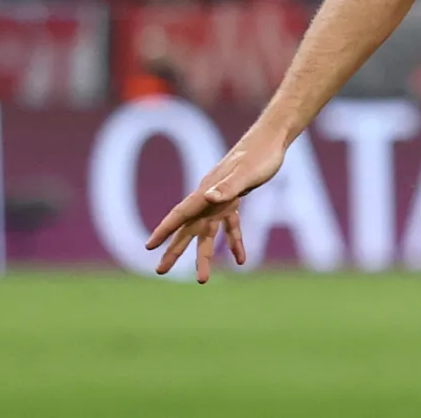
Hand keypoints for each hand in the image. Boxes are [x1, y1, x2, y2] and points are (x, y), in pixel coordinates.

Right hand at [145, 129, 285, 282]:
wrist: (271, 139)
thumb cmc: (260, 155)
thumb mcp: (247, 172)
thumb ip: (228, 186)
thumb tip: (208, 198)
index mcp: (207, 192)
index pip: (181, 214)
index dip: (164, 231)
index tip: (148, 246)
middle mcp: (209, 198)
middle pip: (188, 229)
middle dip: (174, 250)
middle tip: (160, 271)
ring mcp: (221, 199)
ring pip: (207, 232)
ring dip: (204, 256)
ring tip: (202, 280)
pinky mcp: (235, 199)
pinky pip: (230, 225)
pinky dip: (233, 242)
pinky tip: (240, 260)